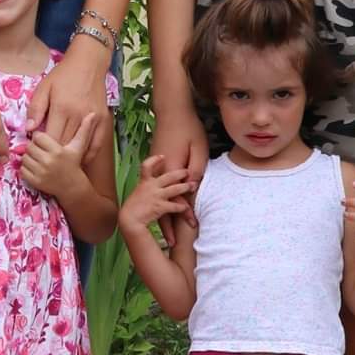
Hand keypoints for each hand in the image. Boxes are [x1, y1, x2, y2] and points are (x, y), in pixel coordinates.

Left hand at [15, 112, 97, 203]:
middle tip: (41, 150)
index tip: (44, 141)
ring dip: (29, 157)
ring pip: (24, 158)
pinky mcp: (36, 182)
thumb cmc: (73, 164)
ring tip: (38, 158)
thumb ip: (83, 129)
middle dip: (34, 147)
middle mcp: (49, 161)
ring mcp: (41, 172)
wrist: (72, 187)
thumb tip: (92, 114)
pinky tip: (36, 168)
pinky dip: (26, 168)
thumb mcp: (78, 146)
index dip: (40, 138)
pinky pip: (22, 170)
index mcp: (58, 151)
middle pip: (29, 147)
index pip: (38, 137)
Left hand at [27, 40, 109, 153]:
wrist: (89, 63)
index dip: (42, 147)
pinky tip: (81, 159)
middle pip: (65, 144)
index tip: (36, 151)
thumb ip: (36, 108)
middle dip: (54, 154)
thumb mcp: (44, 87)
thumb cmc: (63, 75)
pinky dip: (88, 154)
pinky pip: (97, 143)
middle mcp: (78, 115)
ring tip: (61, 163)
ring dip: (70, 156)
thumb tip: (29, 129)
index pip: (50, 137)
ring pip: (80, 146)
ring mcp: (92, 118)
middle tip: (46, 159)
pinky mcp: (103, 119)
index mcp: (61, 108)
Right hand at [120, 154, 196, 236]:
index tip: (162, 156)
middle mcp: (151, 186)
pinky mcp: (160, 206)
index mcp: (144, 182)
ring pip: (175, 189)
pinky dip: (182, 207)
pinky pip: (175, 205)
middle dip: (180, 172)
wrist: (128, 220)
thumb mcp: (135, 195)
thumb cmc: (130, 209)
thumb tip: (150, 187)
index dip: (154, 160)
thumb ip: (144, 189)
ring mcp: (156, 196)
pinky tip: (186, 208)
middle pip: (168, 176)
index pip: (146, 166)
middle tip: (187, 171)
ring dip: (185, 187)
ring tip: (193, 186)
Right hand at [147, 112, 207, 242]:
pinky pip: (156, 190)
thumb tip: (192, 187)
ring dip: (163, 217)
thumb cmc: (188, 129)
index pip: (176, 198)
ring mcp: (155, 170)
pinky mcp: (157, 166)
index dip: (183, 215)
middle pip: (162, 204)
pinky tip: (163, 211)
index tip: (192, 227)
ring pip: (157, 199)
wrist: (172, 111)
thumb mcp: (198, 148)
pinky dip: (160, 203)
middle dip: (168, 225)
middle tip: (174, 243)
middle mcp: (159, 173)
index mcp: (170, 170)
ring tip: (167, 234)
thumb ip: (196, 168)